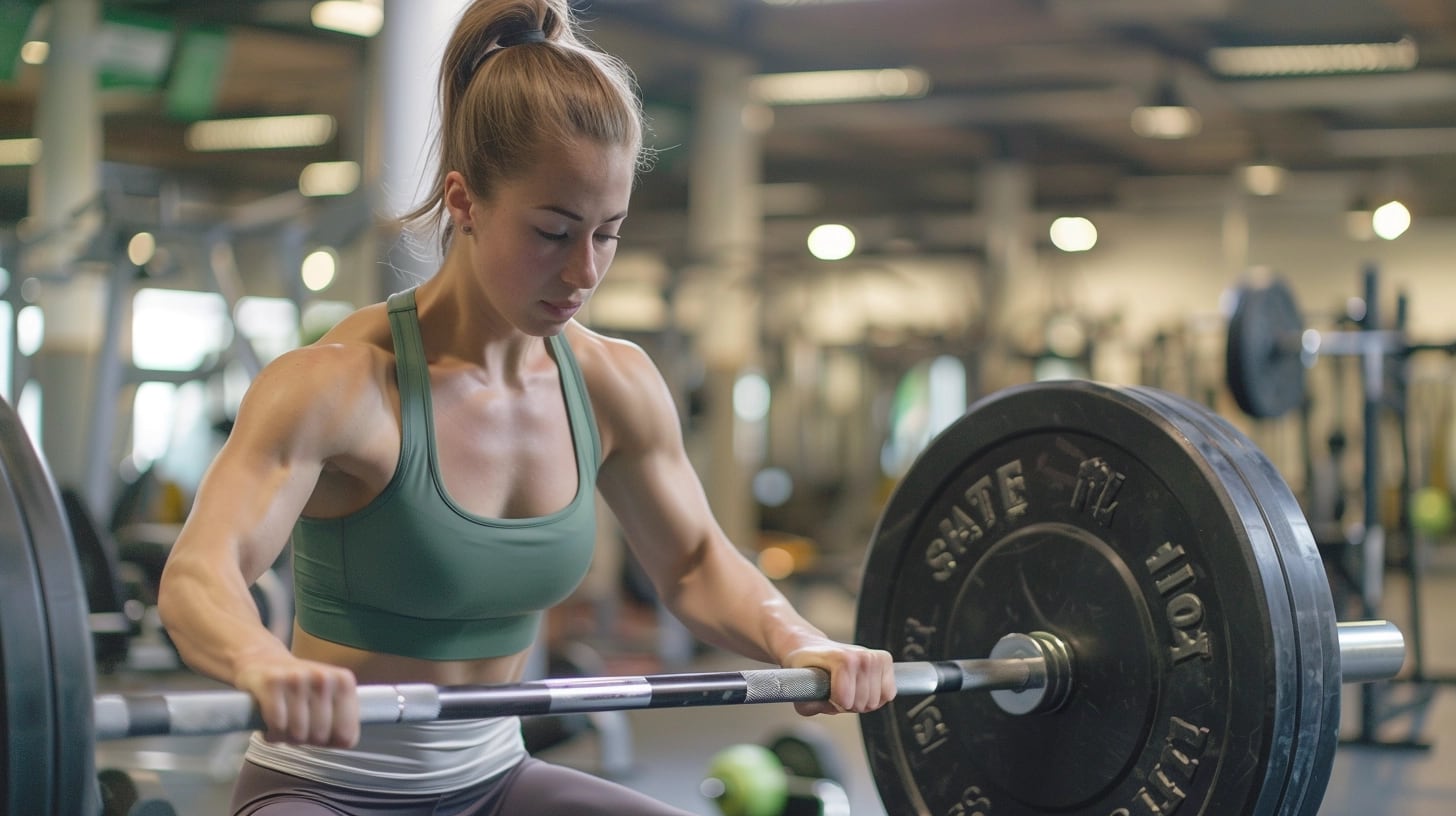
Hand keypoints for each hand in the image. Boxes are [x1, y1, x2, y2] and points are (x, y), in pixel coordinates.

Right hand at [235, 655, 359, 746]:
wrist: (264, 660)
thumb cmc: (300, 686)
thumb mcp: (330, 697)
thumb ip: (342, 719)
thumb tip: (344, 742)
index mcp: (344, 682)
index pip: (347, 735)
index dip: (331, 742)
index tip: (321, 734)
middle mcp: (324, 678)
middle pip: (320, 737)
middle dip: (306, 740)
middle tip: (297, 727)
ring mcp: (298, 679)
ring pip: (298, 734)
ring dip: (286, 737)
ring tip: (284, 724)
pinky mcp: (272, 683)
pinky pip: (277, 726)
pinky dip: (272, 733)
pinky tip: (271, 724)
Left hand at [781, 640, 895, 716]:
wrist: (812, 647)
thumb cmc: (807, 668)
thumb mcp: (799, 688)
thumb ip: (808, 704)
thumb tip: (822, 707)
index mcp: (839, 658)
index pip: (846, 699)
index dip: (836, 703)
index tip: (828, 693)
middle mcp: (859, 655)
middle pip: (863, 703)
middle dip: (850, 704)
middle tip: (839, 692)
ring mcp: (874, 656)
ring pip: (876, 700)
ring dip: (862, 701)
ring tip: (850, 689)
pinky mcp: (885, 659)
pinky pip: (889, 693)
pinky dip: (877, 696)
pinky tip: (864, 688)